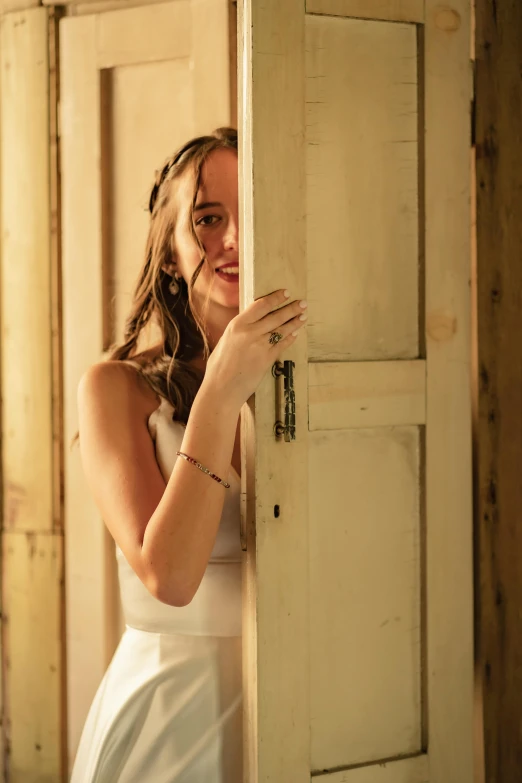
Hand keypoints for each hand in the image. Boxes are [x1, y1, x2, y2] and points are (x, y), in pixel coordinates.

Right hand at [202, 289, 306, 408]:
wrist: (222, 389)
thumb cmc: (218, 367)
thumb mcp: (225, 342)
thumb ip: (238, 332)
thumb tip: (249, 325)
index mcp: (237, 325)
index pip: (260, 305)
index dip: (275, 298)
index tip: (285, 293)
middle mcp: (250, 333)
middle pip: (276, 316)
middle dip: (291, 309)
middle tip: (302, 303)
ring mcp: (260, 346)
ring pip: (282, 330)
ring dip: (294, 322)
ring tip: (303, 316)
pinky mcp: (267, 359)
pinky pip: (282, 345)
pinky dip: (289, 339)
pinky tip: (295, 334)